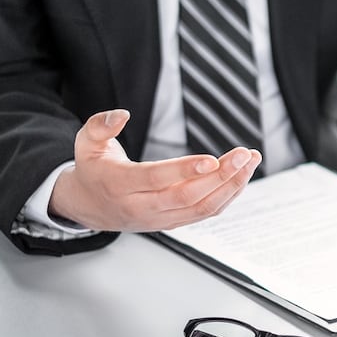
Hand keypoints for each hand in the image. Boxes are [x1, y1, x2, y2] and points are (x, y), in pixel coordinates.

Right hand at [49, 109, 260, 231]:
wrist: (90, 207)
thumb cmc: (94, 170)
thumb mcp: (86, 142)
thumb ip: (100, 125)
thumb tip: (122, 114)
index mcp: (119, 185)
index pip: (155, 179)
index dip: (184, 170)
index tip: (212, 159)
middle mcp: (141, 207)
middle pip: (186, 196)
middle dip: (220, 176)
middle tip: (244, 154)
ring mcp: (159, 219)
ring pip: (201, 208)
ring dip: (231, 186)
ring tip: (250, 162)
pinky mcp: (173, 223)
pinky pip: (205, 212)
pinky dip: (227, 196)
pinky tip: (241, 176)